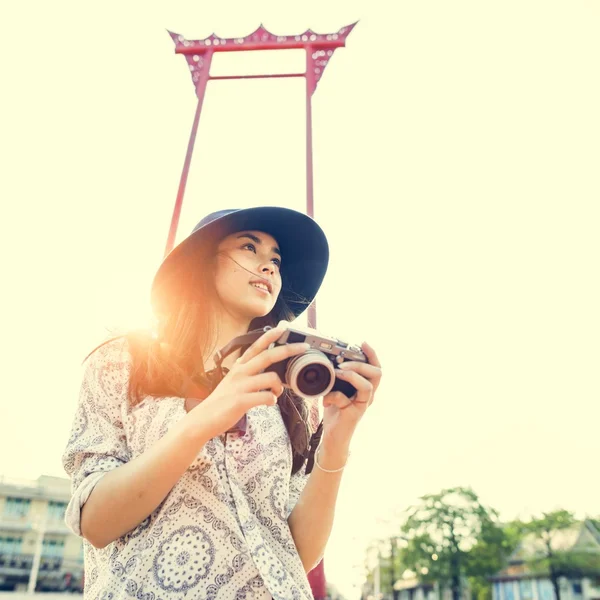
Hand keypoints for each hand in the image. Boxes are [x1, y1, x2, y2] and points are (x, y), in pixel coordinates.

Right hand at [191, 326, 309, 438]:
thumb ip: (248, 373)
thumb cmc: (223, 401)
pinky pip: (266, 396)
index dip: (271, 336)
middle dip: (288, 349)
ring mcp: (240, 386)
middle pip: (268, 356)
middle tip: (303, 347)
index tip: (283, 328)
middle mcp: (240, 372)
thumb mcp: (233, 381)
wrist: (203, 420)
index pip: (256, 346)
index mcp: (240, 366)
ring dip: (279, 387)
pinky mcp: (241, 400)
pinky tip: (269, 403)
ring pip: (271, 378)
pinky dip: (272, 400)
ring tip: (276, 393)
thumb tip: (265, 370)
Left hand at [321, 342, 381, 447]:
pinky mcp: (354, 414)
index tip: (362, 343)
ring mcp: (362, 405)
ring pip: (367, 386)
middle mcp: (368, 395)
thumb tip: (328, 359)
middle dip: (360, 363)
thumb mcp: (336, 388)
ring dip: (352, 375)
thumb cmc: (335, 410)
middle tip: (343, 363)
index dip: (372, 354)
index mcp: (365, 386)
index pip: (375, 367)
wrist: (333, 436)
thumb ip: (337, 376)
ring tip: (337, 373)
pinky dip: (333, 395)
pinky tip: (325, 399)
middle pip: (377, 373)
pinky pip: (346, 399)